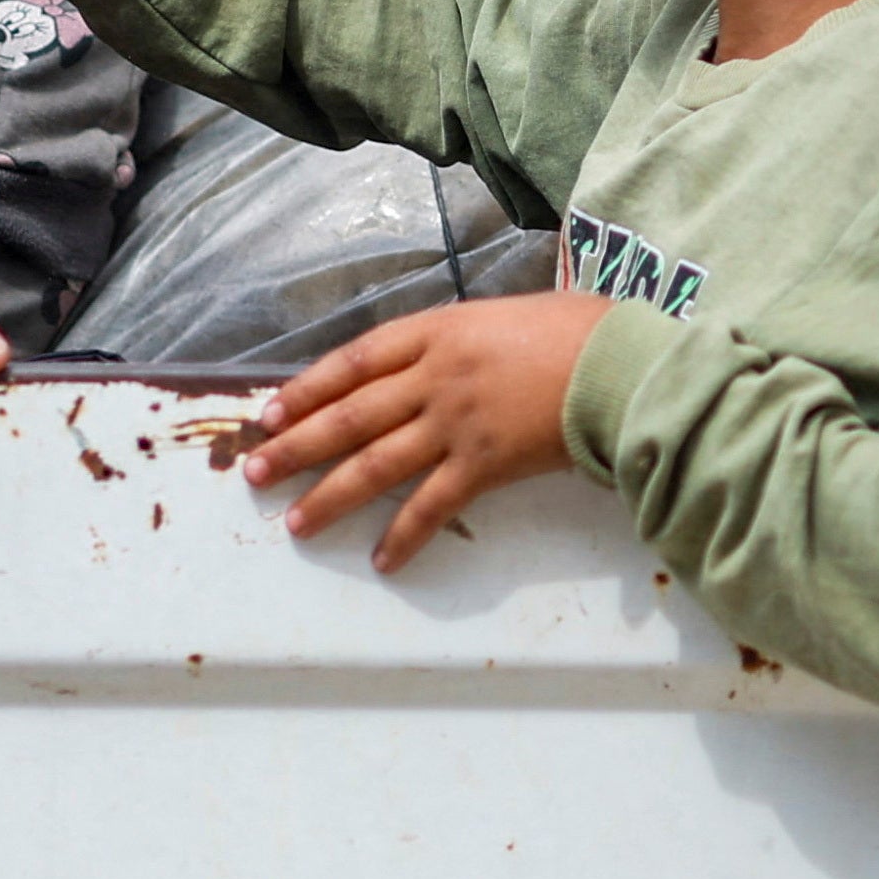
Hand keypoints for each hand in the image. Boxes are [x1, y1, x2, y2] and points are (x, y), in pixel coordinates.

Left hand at [240, 294, 615, 572]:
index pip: (352, 361)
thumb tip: (429, 367)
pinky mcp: (486, 465)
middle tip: (256, 474)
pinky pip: (433, 506)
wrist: (621, 364)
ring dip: (331, 497)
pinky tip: (382, 560)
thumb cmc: (575, 332)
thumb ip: (457, 344)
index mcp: (436, 331)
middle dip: (296, 447)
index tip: (270, 413)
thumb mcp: (501, 318)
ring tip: (296, 524)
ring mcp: (456, 422)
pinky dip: (405, 535)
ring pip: (376, 464)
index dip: (306, 389)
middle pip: (349, 415)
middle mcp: (434, 376)